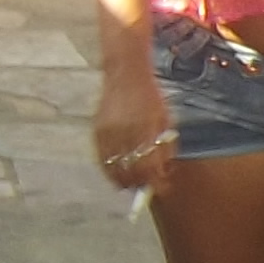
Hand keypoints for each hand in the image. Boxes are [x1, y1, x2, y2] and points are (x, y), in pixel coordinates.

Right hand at [91, 68, 177, 197]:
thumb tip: (162, 172)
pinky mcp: (97, 131)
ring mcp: (110, 133)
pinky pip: (102, 159)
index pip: (150, 168)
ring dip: (123, 180)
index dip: (155, 183)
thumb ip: (164, 147)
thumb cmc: (150, 97)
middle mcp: (127, 133)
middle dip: (140, 184)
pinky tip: (116, 172)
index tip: (159, 188)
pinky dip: (109, 170)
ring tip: (130, 183)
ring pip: (114, 169)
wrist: (126, 74)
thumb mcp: (165, 121)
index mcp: (148, 130)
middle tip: (145, 187)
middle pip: (131, 172)